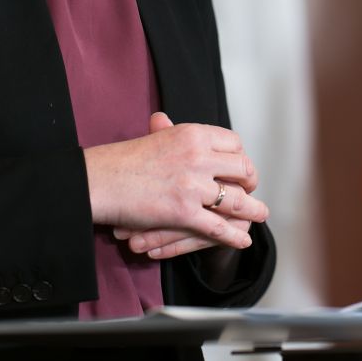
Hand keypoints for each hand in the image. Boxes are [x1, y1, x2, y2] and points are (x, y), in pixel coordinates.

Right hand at [85, 113, 267, 255]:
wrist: (101, 180)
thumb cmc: (123, 160)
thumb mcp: (154, 137)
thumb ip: (168, 132)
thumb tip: (165, 120)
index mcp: (193, 134)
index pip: (234, 143)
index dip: (239, 157)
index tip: (239, 166)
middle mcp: (199, 156)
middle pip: (242, 168)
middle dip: (250, 181)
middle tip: (250, 189)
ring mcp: (193, 186)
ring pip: (237, 200)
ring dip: (253, 210)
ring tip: (260, 214)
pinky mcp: (184, 212)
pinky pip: (218, 227)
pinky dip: (233, 236)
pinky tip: (243, 240)